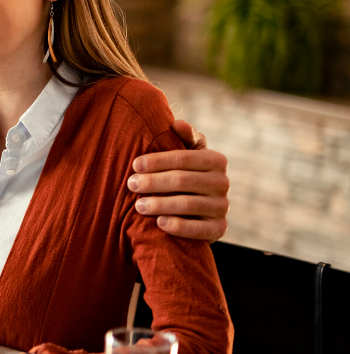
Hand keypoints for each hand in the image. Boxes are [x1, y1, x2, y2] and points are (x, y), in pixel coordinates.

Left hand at [128, 119, 229, 241]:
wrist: (198, 208)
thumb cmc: (185, 172)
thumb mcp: (187, 153)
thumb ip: (185, 137)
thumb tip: (177, 123)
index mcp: (216, 160)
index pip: (184, 158)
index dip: (158, 161)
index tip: (135, 165)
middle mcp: (223, 182)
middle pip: (183, 180)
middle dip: (154, 182)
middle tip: (131, 184)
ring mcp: (222, 207)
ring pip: (189, 204)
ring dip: (161, 204)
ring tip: (139, 206)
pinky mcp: (220, 229)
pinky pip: (200, 230)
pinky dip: (180, 226)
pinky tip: (160, 223)